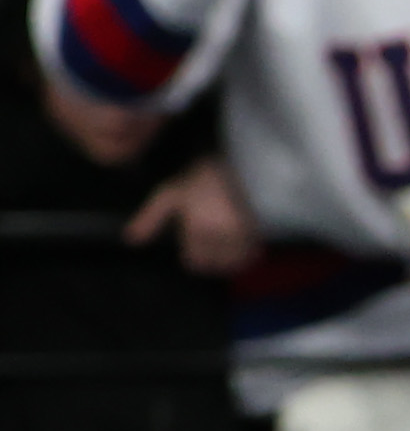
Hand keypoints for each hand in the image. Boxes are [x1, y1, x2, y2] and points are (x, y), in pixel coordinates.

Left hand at [122, 156, 260, 274]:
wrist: (234, 164)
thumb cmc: (196, 180)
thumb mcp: (168, 195)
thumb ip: (149, 219)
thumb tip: (130, 240)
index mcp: (199, 228)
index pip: (194, 262)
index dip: (191, 254)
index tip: (193, 240)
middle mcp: (222, 235)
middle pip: (213, 265)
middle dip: (209, 256)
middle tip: (207, 238)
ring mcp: (243, 235)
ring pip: (232, 264)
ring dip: (227, 258)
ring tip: (222, 242)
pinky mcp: (258, 233)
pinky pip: (250, 257)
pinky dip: (244, 254)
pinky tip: (238, 242)